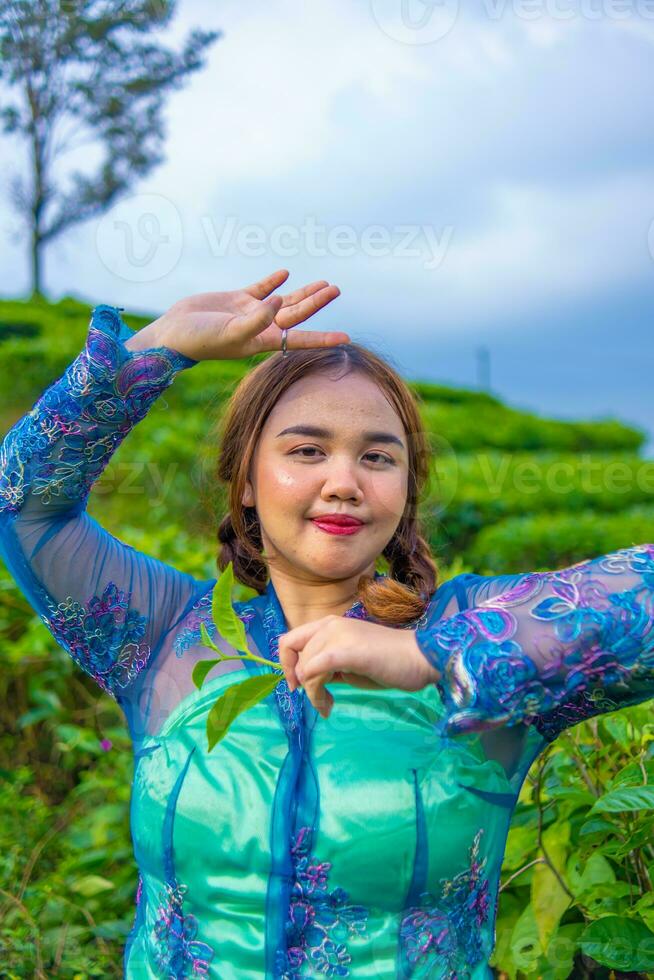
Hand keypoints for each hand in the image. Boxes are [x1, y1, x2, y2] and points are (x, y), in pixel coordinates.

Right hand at [141, 269, 347, 361]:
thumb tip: (281, 301)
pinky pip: (260, 289)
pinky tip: (285, 274)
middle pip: (297, 314)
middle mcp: (261, 328)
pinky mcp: (236, 300)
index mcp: (263, 341)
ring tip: (326, 283)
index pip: (300, 340)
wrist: (173, 333)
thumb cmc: (200, 340)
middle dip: (316, 303)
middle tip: (336, 289)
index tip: (346, 339)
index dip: (323, 339)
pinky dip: (273, 282)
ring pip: (284, 301)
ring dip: (304, 292)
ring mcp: (250, 313)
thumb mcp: (231, 332)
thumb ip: (257, 319)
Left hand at [277, 616, 439, 718]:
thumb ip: (326, 665)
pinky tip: (328, 705)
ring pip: (305, 669)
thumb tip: (305, 679)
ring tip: (328, 706)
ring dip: (313, 694)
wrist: (420, 658)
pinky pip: (315, 670)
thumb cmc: (389, 662)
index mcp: (329, 624)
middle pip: (295, 659)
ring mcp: (338, 635)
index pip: (289, 640)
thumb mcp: (349, 662)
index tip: (296, 685)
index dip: (285, 664)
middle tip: (321, 701)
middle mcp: (330, 625)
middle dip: (303, 685)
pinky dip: (316, 692)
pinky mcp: (347, 651)